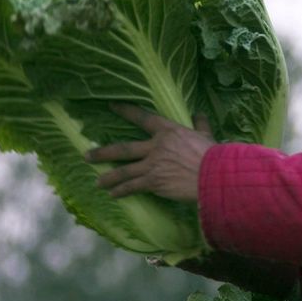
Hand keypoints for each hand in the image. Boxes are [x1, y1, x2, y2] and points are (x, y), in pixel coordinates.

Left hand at [85, 104, 214, 201]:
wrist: (214, 174)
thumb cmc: (212, 154)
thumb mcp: (206, 135)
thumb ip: (200, 124)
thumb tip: (199, 114)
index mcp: (168, 131)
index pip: (143, 118)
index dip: (126, 111)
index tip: (112, 106)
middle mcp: (156, 146)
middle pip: (124, 148)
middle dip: (104, 152)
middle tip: (88, 155)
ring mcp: (152, 165)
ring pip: (124, 171)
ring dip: (109, 177)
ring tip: (97, 181)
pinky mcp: (154, 182)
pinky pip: (133, 186)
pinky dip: (122, 191)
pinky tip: (113, 195)